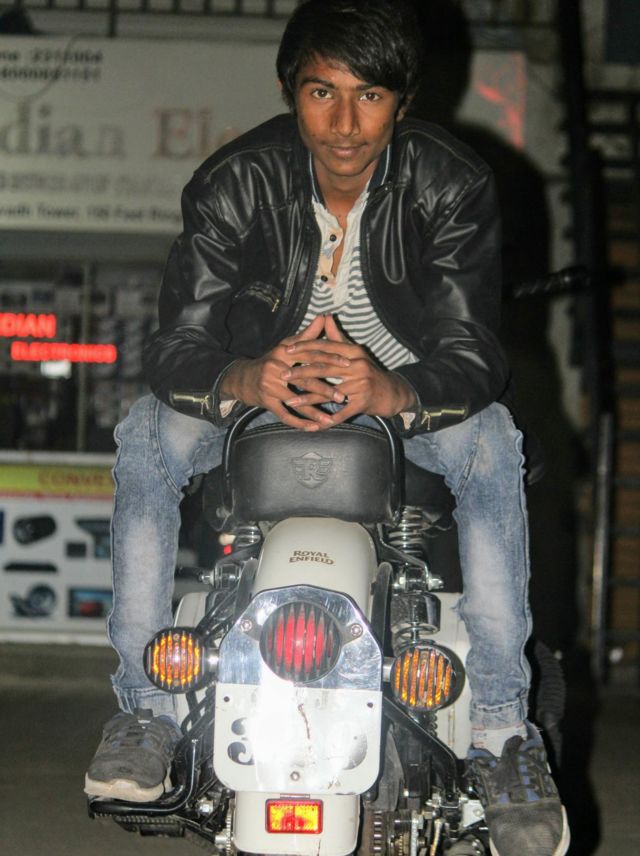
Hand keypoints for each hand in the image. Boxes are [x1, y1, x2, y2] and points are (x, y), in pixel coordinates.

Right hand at [220, 315, 350, 430]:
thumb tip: (324, 317)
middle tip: (344, 397)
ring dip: (314, 412)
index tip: (349, 364)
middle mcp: (275, 368)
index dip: (330, 359)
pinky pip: (285, 415)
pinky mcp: (266, 402)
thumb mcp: (286, 346)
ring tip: (330, 420)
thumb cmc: (270, 361)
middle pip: (305, 380)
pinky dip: (300, 423)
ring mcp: (270, 386)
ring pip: (296, 401)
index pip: (311, 354)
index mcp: (284, 352)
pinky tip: (314, 428)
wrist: (242, 378)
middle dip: (326, 390)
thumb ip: (307, 335)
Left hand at [283, 314, 415, 427]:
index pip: (325, 347)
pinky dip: (327, 419)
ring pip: (329, 391)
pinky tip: (313, 423)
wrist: (392, 393)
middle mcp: (358, 366)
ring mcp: (361, 385)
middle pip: (324, 367)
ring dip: (308, 398)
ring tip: (290, 401)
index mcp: (353, 352)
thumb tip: (325, 317)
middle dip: (301, 372)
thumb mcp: (355, 353)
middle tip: (282, 375)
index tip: (286, 351)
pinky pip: (341, 412)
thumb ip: (337, 338)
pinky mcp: (363, 402)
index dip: (305, 348)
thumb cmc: (369, 372)